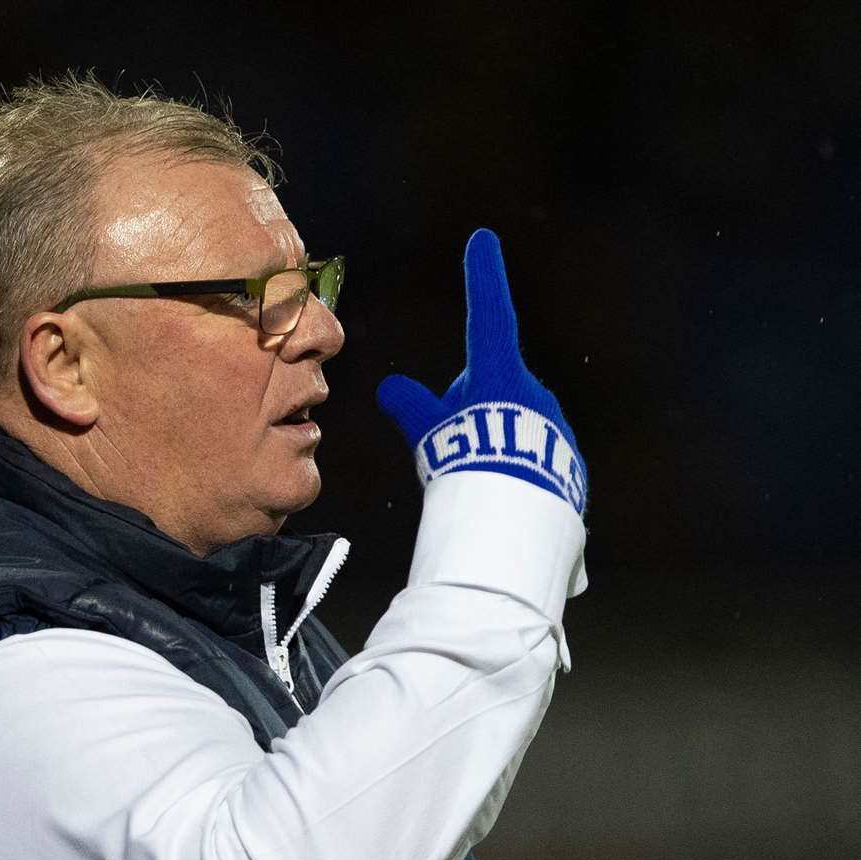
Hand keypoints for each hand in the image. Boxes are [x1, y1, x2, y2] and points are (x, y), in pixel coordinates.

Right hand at [377, 229, 586, 513]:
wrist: (519, 519)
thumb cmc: (468, 466)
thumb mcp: (428, 434)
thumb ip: (412, 407)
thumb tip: (391, 388)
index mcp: (499, 374)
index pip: (487, 315)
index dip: (483, 277)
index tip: (483, 240)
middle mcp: (534, 391)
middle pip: (490, 390)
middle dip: (471, 411)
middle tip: (452, 448)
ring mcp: (554, 425)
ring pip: (514, 425)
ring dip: (494, 444)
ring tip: (477, 480)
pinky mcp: (567, 462)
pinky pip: (534, 457)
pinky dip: (517, 471)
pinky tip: (503, 496)